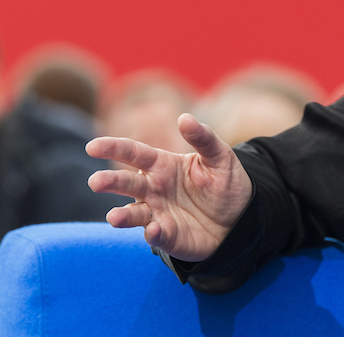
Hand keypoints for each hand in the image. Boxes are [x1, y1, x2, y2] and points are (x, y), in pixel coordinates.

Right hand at [86, 113, 252, 262]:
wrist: (241, 215)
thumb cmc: (224, 181)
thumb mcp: (219, 155)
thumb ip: (202, 138)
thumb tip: (184, 118)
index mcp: (162, 165)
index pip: (133, 153)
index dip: (113, 148)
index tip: (92, 146)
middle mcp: (153, 189)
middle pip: (126, 184)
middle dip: (109, 182)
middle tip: (95, 181)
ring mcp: (157, 213)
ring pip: (133, 214)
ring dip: (122, 216)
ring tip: (113, 217)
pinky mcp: (168, 236)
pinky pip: (156, 235)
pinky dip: (153, 234)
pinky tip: (153, 230)